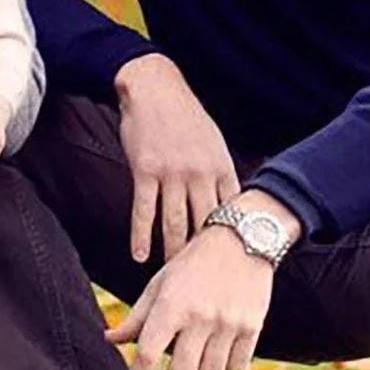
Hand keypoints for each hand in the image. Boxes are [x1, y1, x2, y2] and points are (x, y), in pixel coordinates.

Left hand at [106, 224, 276, 369]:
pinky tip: (217, 355)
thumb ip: (136, 317)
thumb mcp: (159, 285)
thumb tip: (110, 340)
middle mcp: (200, 316)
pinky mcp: (252, 326)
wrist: (240, 240)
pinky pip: (235, 368)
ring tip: (196, 356)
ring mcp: (228, 323)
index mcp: (171, 304)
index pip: (148, 354)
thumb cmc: (192, 264)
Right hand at [114, 54, 239, 266]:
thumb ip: (219, 173)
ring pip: (174, 223)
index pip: (230, 212)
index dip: (231, 239)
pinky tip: (139, 255)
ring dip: (172, 252)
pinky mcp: (145, 170)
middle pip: (204, 225)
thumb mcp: (213, 142)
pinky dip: (140, 236)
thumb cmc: (184, 116)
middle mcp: (200, 173)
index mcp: (220, 167)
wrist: (154, 88)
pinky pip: (143, 211)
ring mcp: (172, 173)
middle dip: (203, 255)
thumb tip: (229, 204)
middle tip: (202, 280)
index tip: (230, 264)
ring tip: (170, 276)